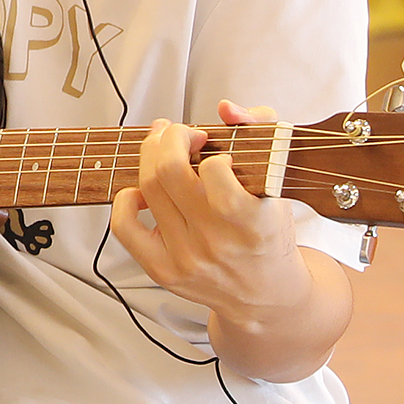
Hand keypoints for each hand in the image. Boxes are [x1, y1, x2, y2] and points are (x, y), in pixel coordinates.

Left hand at [107, 99, 313, 325]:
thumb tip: (225, 108)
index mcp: (253, 220)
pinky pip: (125, 227)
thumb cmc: (269, 232)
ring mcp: (188, 258)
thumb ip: (260, 131)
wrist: (266, 295)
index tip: (219, 154)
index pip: (214, 170)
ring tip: (162, 148)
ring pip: (147, 189)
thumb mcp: (278, 181)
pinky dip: (126, 199)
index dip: (212, 151)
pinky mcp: (164, 271)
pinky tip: (143, 191)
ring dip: (150, 157)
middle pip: (169, 171)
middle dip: (169, 137)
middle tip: (179, 133)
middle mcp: (217, 240)